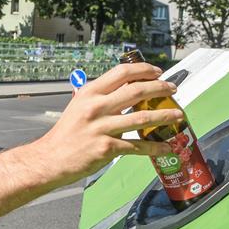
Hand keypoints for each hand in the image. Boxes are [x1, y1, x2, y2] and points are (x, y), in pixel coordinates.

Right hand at [37, 63, 182, 184]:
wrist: (50, 159)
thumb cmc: (66, 134)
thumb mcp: (79, 106)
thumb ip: (100, 97)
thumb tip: (126, 90)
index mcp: (90, 93)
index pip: (122, 73)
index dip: (144, 70)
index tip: (158, 72)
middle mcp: (96, 107)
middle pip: (136, 91)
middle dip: (160, 88)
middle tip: (173, 89)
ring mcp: (102, 128)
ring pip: (142, 118)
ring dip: (164, 115)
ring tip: (178, 114)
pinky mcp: (107, 148)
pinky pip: (137, 146)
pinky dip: (154, 147)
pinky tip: (165, 147)